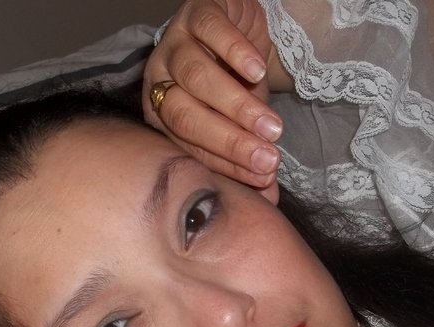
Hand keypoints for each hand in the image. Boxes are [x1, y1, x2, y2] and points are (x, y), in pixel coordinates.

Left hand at [143, 0, 282, 188]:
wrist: (239, 28)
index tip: (264, 177)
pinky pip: (210, 31)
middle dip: (228, 141)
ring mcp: (174, 43)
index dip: (227, 165)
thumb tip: (270, 200)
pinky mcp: (197, 12)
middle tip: (268, 158)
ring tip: (273, 126)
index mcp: (164, 117)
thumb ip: (251, 160)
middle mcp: (160, 80)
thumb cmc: (235, 85)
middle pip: (184, 115)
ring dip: (236, 106)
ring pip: (195, 77)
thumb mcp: (245, 125)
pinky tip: (257, 72)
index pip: (189, 148)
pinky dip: (234, 53)